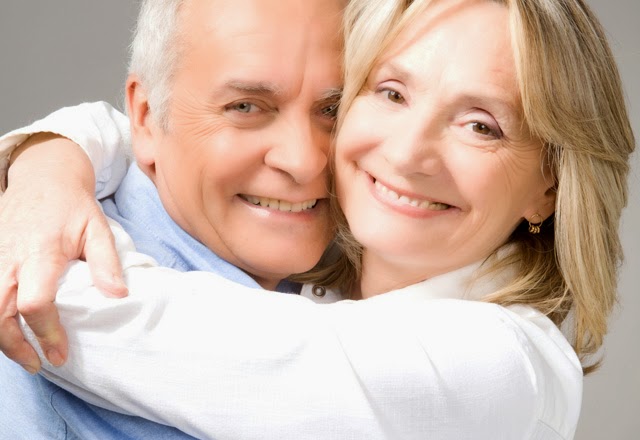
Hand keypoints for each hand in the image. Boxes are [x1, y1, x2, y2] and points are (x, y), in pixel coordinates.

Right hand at [0, 133, 126, 372]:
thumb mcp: (98, 227)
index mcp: (40, 253)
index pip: (34, 303)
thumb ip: (106, 262)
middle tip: (38, 364)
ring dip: (1, 337)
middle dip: (15, 346)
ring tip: (25, 354)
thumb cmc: (72, 206)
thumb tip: (117, 296)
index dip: (46, 332)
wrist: (43, 178)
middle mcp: (9, 259)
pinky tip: (9, 330)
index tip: (60, 352)